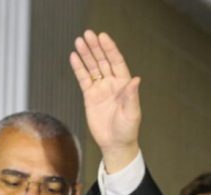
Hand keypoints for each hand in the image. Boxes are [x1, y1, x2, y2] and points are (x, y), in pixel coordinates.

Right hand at [70, 30, 141, 172]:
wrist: (115, 144)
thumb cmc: (127, 130)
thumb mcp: (132, 113)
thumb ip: (132, 96)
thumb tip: (136, 79)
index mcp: (124, 85)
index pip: (116, 61)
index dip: (110, 49)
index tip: (103, 37)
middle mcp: (112, 84)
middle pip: (102, 61)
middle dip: (95, 47)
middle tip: (88, 34)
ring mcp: (100, 89)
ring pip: (92, 68)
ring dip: (86, 54)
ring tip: (79, 41)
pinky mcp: (90, 97)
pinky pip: (83, 79)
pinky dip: (78, 68)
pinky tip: (74, 57)